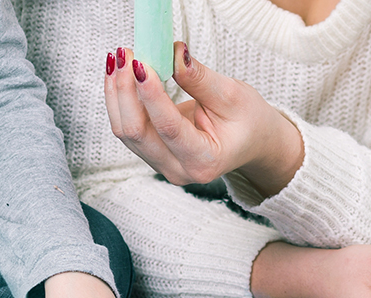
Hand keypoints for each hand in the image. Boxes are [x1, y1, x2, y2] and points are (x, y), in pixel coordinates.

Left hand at [105, 42, 303, 194]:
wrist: (252, 140)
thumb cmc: (248, 120)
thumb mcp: (232, 95)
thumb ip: (199, 78)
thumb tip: (173, 54)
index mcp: (205, 161)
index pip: (169, 128)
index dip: (151, 95)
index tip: (140, 63)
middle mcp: (179, 170)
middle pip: (137, 133)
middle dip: (126, 91)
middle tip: (126, 54)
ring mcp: (162, 164)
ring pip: (126, 131)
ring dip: (118, 92)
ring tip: (118, 58)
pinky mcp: (152, 153)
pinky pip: (128, 128)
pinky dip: (121, 99)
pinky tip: (119, 74)